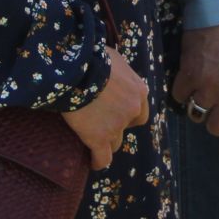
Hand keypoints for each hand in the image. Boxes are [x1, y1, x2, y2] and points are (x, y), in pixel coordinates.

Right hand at [63, 45, 149, 170]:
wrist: (77, 70)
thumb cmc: (93, 57)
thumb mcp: (113, 58)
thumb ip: (118, 71)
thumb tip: (111, 69)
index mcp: (139, 91)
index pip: (140, 109)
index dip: (128, 112)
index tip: (115, 110)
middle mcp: (133, 110)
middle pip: (129, 126)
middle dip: (119, 125)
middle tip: (102, 119)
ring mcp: (117, 126)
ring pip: (115, 142)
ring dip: (106, 140)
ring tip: (92, 137)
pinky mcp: (99, 138)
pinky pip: (102, 158)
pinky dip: (98, 161)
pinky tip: (92, 162)